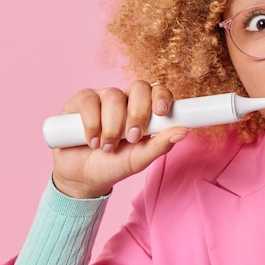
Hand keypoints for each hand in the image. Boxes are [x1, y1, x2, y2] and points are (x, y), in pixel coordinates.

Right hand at [51, 80, 187, 198]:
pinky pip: (89, 101)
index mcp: (145, 110)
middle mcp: (126, 100)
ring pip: (114, 96)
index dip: (161, 96)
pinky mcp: (81, 101)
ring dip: (112, 126)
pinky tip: (92, 141)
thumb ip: (160, 145)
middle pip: (139, 87)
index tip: (162, 112)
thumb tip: (184, 131)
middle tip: (133, 137)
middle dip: (138, 113)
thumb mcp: (139, 159)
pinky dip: (92, 124)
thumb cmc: (114, 164)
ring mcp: (103, 98)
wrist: (82, 177)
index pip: (158, 91)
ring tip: (108, 147)